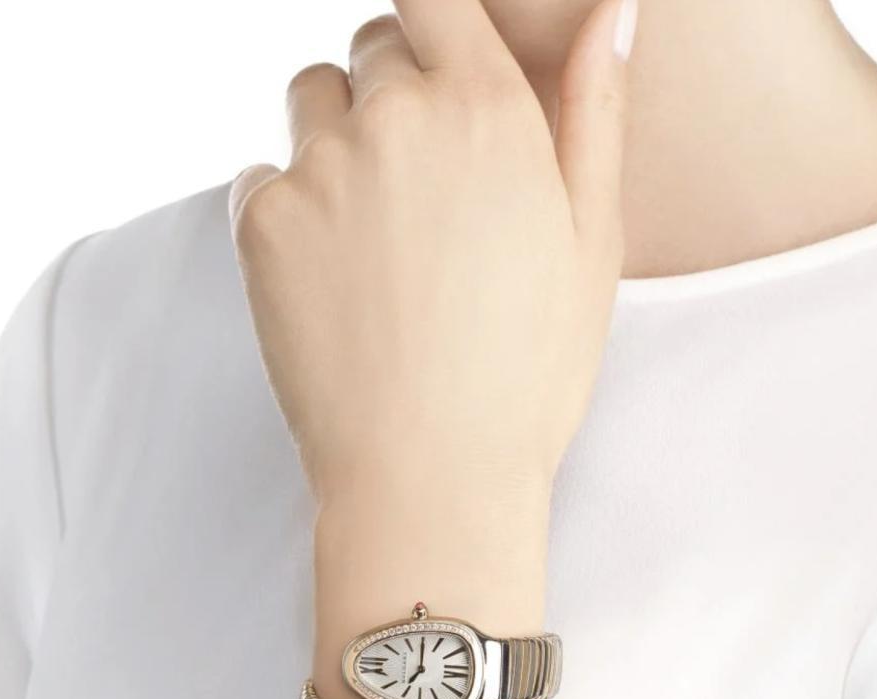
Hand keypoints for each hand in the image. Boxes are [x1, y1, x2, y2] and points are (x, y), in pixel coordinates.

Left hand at [230, 0, 632, 505]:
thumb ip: (596, 113)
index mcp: (487, 111)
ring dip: (337, 137)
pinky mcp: (260, 223)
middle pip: (372, 48)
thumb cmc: (527, 373)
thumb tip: (616, 11)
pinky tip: (333, 279)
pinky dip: (290, 207)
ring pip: (310, 100)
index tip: (438, 62)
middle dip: (394, 93)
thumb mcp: (593, 245)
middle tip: (423, 187)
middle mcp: (396, 118)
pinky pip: (263, 175)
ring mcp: (319, 168)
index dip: (433, 22)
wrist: (432, 474)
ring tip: (376, 232)